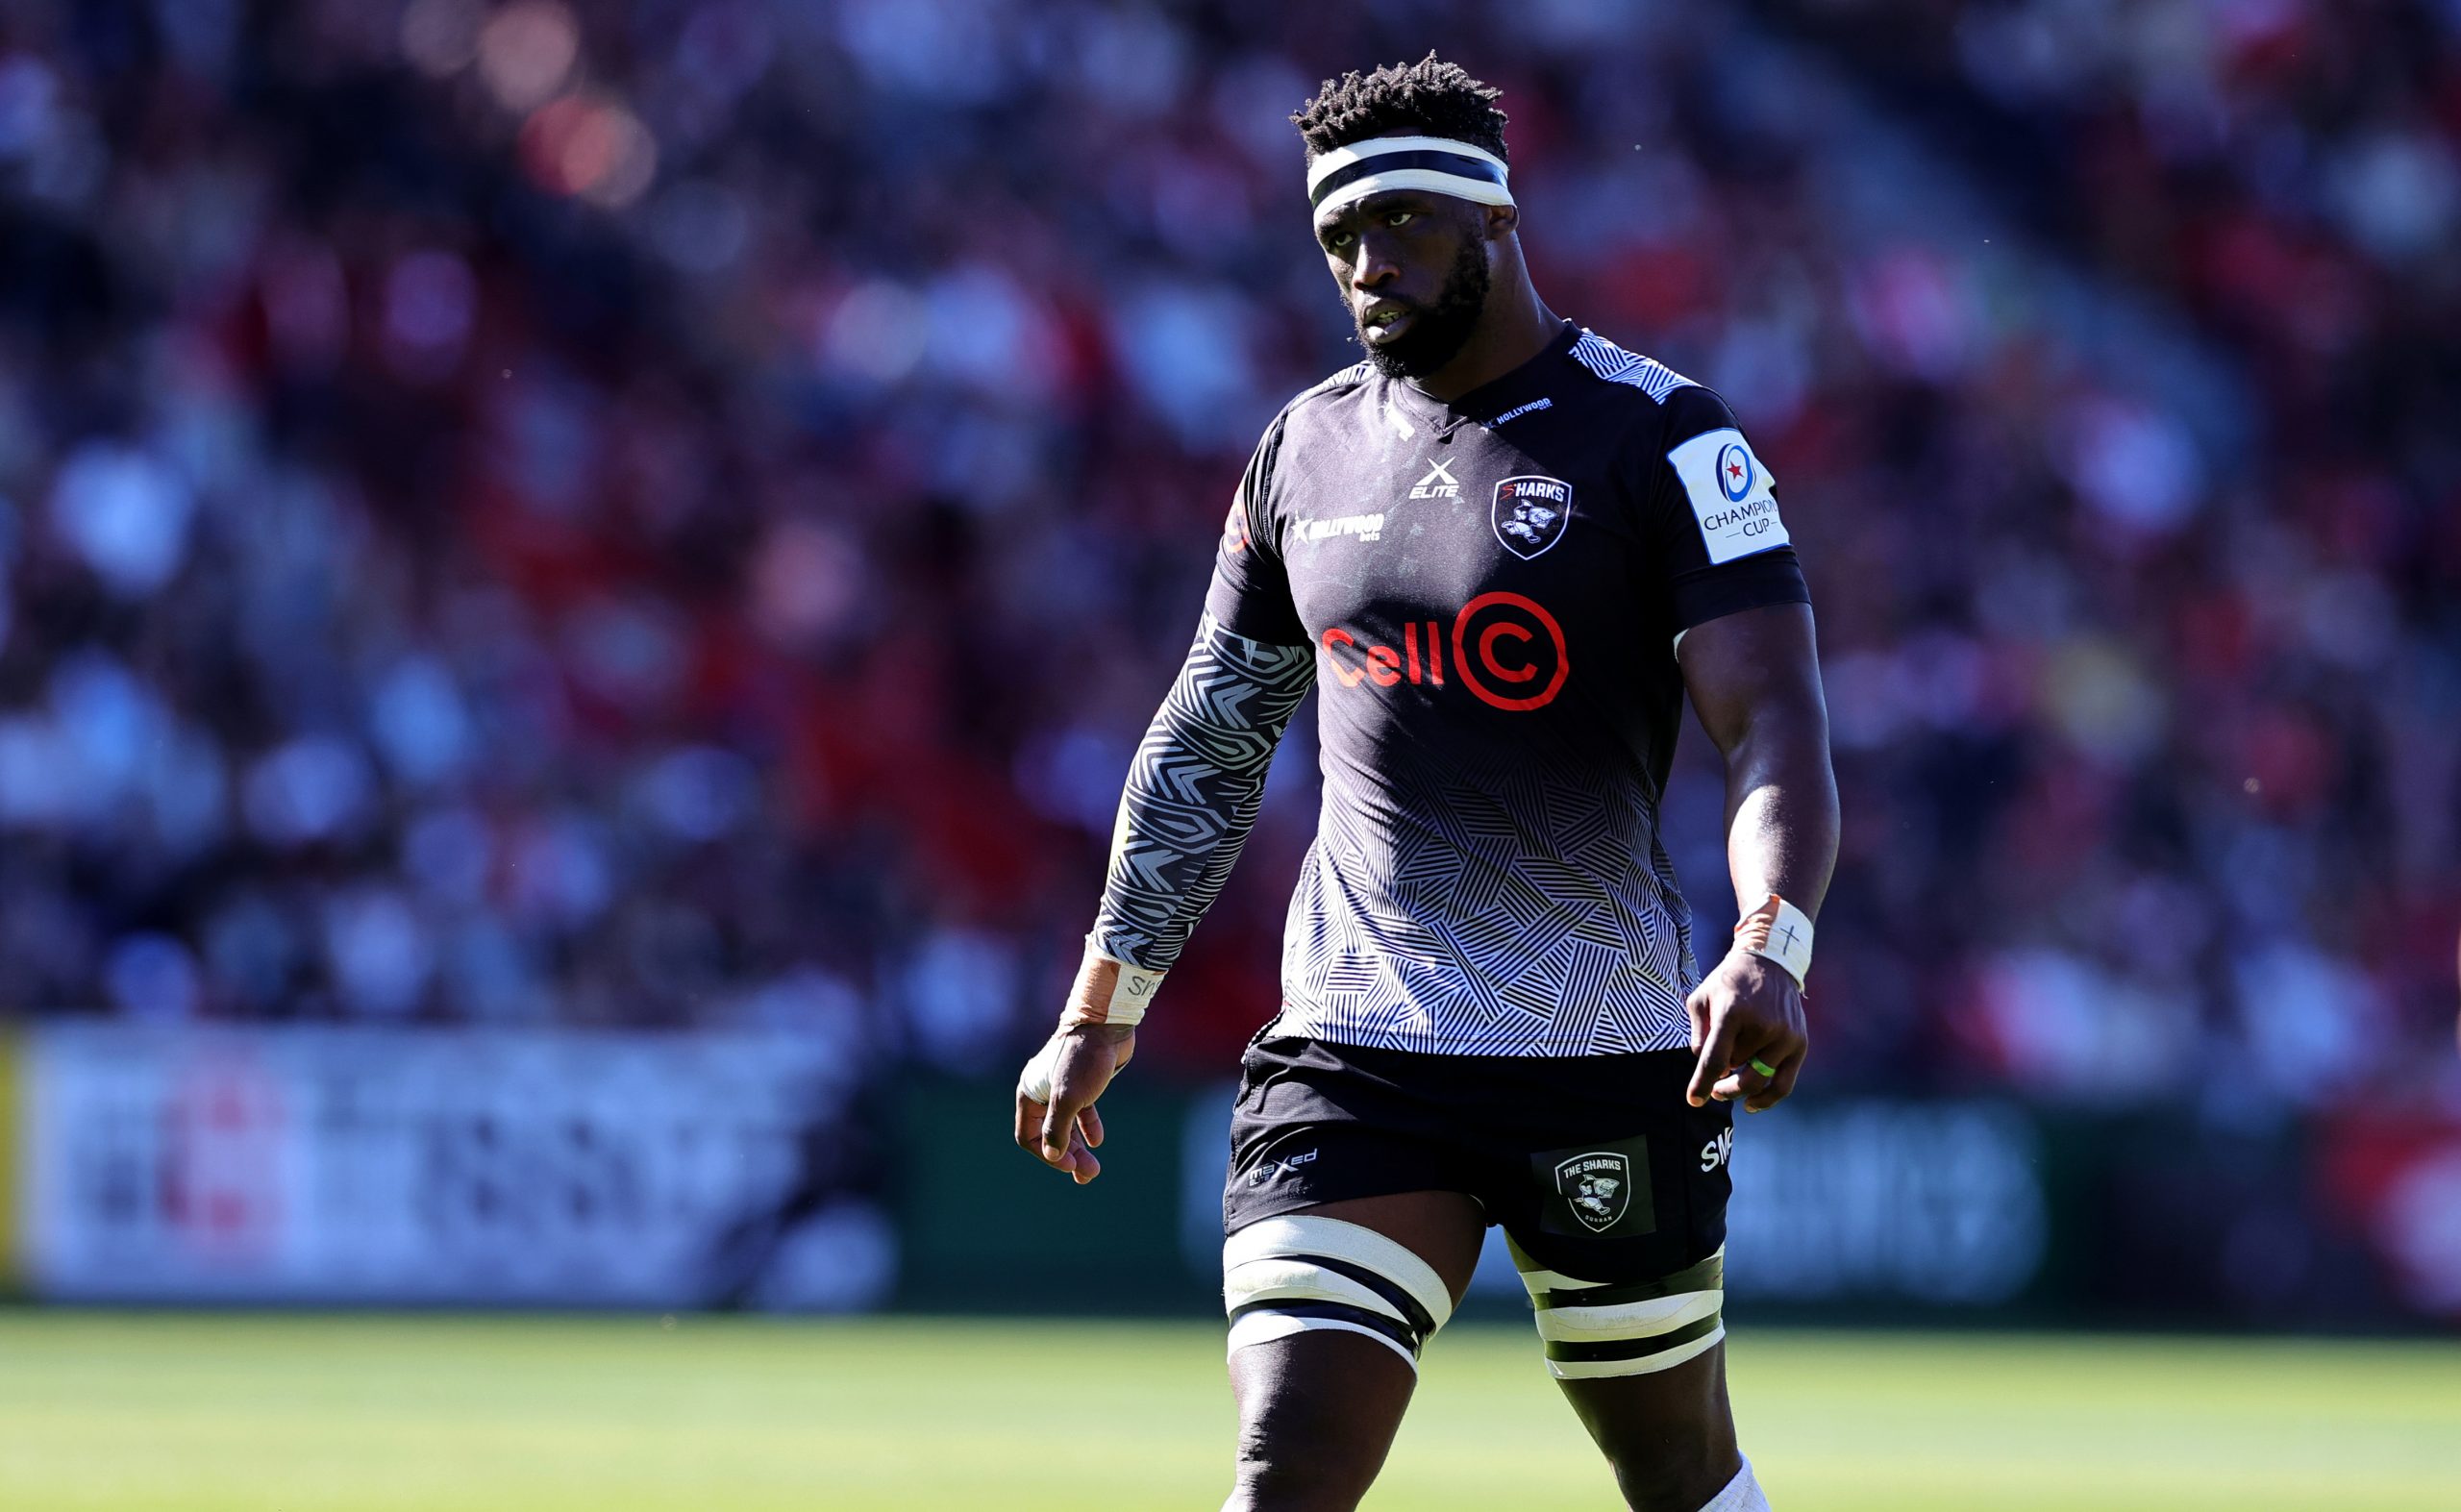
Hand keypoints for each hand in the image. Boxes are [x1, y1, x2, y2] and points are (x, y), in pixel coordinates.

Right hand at [1014, 1023, 1135, 1183]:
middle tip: (1089, 1174)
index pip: (1028, 1136)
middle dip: (1068, 1156)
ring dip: (1078, 1147)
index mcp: (1029, 1093)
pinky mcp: (1083, 1083)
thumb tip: (1054, 1156)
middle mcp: (1042, 1092)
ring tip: (1094, 1168)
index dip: (1047, 1155)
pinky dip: (1087, 1127)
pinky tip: (1097, 1140)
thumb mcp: (1068, 1098)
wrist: (1107, 1025)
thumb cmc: (1083, 1059)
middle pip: (1049, 1134)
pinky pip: (1080, 1112)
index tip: (1069, 1165)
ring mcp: (1062, 1087)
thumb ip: (1057, 1129)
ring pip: (1066, 1125)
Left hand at [1685, 950, 1806, 1113]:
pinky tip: (1751, 1104)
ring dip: (1739, 1087)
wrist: (1770, 962)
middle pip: (1735, 1071)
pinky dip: (1767, 1099)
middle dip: (1720, 1081)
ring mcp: (1784, 1036)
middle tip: (1712, 1084)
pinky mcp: (1800, 1044)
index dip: (1702, 1084)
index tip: (1694, 1100)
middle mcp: (1762, 1026)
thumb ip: (1697, 1033)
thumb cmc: (1729, 982)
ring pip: (1757, 1079)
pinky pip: (1784, 1084)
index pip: (1715, 1060)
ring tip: (1726, 1089)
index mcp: (1733, 1013)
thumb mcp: (1701, 998)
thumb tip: (1701, 1063)